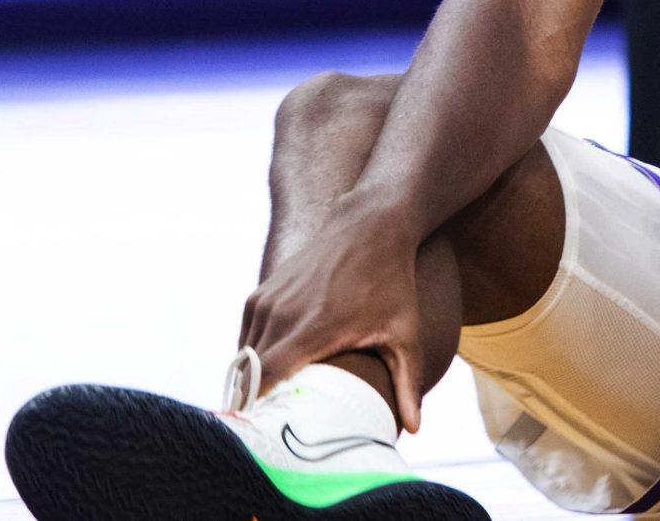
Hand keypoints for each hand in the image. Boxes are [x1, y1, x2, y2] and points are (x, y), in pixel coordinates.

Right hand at [239, 194, 428, 429]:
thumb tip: (415, 429)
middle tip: (266, 431)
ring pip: (244, 356)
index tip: (263, 434)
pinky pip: (246, 336)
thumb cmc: (391, 283)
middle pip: (249, 374)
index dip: (259, 409)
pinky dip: (250, 357)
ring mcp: (268, 300)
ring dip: (250, 381)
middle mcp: (283, 314)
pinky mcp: (262, 293)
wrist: (369, 226)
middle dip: (254, 403)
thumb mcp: (404, 334)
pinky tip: (266, 376)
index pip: (266, 379)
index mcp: (313, 329)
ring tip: (264, 409)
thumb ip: (407, 383)